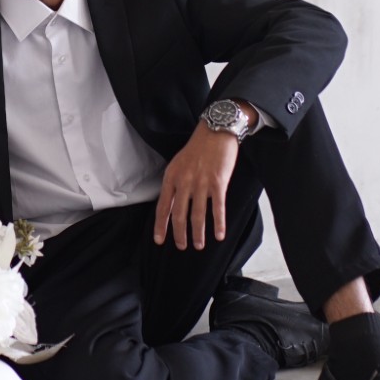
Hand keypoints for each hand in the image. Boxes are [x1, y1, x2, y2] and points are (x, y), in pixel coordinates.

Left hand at [155, 125, 240, 251]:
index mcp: (171, 177)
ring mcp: (201, 183)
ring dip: (198, 233)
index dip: (161, 225)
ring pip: (197, 215)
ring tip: (199, 245)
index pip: (163, 206)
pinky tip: (219, 235)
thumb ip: (174, 184)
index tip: (159, 240)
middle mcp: (184, 181)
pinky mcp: (218, 182)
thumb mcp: (178, 164)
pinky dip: (218, 223)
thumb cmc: (198, 148)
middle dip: (180, 234)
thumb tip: (171, 206)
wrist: (216, 131)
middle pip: (179, 215)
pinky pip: (217, 208)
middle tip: (182, 247)